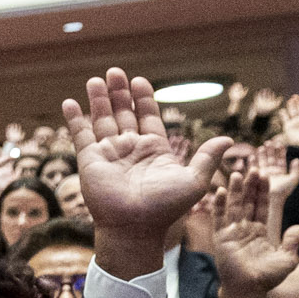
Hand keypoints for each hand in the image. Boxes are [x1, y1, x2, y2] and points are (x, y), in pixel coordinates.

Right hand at [62, 67, 230, 273]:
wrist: (135, 226)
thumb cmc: (166, 207)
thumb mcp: (194, 180)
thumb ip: (207, 157)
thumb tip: (228, 139)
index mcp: (155, 150)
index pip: (148, 117)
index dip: (144, 99)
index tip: (140, 81)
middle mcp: (130, 148)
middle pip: (124, 113)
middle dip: (120, 92)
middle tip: (115, 72)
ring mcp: (109, 153)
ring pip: (102, 119)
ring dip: (98, 99)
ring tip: (96, 80)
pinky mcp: (90, 159)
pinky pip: (81, 135)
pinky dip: (75, 118)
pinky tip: (70, 102)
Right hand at [207, 168, 298, 297]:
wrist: (250, 290)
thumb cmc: (267, 277)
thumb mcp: (287, 259)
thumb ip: (292, 242)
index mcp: (261, 232)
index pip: (263, 207)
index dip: (264, 192)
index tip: (265, 176)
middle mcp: (245, 229)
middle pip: (249, 202)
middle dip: (251, 186)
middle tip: (253, 168)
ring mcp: (232, 232)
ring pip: (234, 206)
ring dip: (236, 190)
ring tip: (238, 173)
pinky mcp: (221, 237)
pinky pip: (219, 218)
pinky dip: (219, 205)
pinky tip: (220, 192)